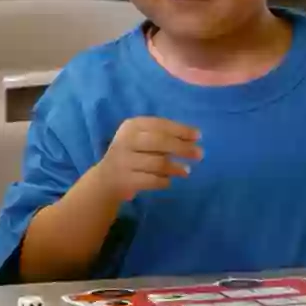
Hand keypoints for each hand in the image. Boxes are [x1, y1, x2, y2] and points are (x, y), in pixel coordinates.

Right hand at [86, 117, 201, 202]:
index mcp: (131, 126)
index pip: (159, 124)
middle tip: (199, 153)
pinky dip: (164, 181)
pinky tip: (169, 180)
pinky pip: (152, 180)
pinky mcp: (126, 180)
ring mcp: (124, 161)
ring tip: (187, 170)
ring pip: (157, 163)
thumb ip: (163, 136)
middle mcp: (125, 141)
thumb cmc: (131, 154)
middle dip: (182, 147)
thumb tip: (193, 139)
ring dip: (176, 167)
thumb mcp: (140, 138)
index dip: (180, 130)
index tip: (198, 136)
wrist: (106, 179)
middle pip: (159, 142)